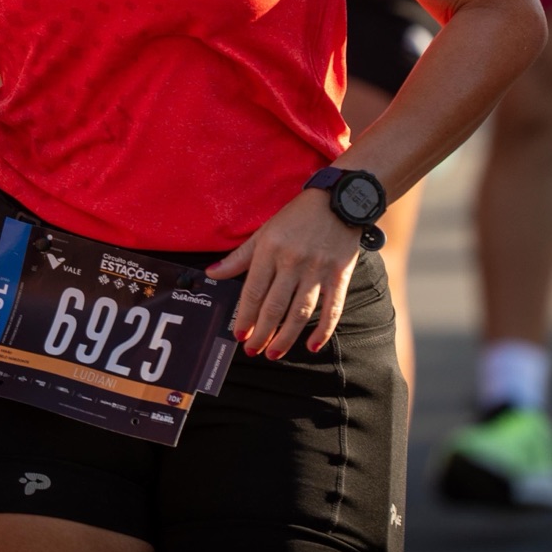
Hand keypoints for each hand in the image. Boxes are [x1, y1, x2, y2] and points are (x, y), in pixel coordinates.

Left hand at [207, 187, 362, 358]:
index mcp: (270, 249)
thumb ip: (240, 257)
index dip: (245, 317)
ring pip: (299, 312)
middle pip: (274, 306)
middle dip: (262, 333)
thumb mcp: (265, 231)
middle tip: (253, 350)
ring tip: (274, 353)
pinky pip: (331, 308)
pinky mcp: (339, 274)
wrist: (339, 199)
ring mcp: (317, 269)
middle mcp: (293, 261)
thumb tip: (212, 274)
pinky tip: (311, 345)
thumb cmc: (298, 216)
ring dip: (286, 337)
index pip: (253, 291)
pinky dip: (322, 330)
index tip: (239, 336)